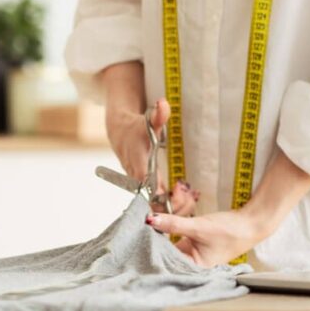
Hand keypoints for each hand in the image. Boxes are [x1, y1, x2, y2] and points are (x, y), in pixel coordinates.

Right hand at [105, 97, 199, 214]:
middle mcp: (137, 179)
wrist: (120, 133)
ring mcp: (138, 186)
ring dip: (172, 208)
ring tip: (190, 199)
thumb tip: (163, 102)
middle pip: (152, 204)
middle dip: (172, 207)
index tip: (179, 193)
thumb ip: (158, 115)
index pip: (149, 188)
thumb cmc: (136, 128)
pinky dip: (168, 205)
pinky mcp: (142, 188)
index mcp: (139, 165)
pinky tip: (183, 199)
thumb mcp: (148, 120)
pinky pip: (154, 203)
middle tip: (190, 199)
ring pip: (153, 207)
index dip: (163, 197)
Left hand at [144, 206, 263, 267]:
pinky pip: (179, 239)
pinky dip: (172, 231)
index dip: (152, 248)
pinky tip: (163, 222)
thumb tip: (151, 220)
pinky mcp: (196, 244)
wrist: (250, 222)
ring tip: (150, 222)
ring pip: (172, 246)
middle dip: (156, 240)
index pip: (166, 262)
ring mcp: (194, 255)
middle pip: (168, 254)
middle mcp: (193, 266)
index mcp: (194, 270)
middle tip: (142, 225)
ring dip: (163, 234)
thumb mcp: (199, 226)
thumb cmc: (230, 231)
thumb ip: (174, 224)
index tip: (139, 234)